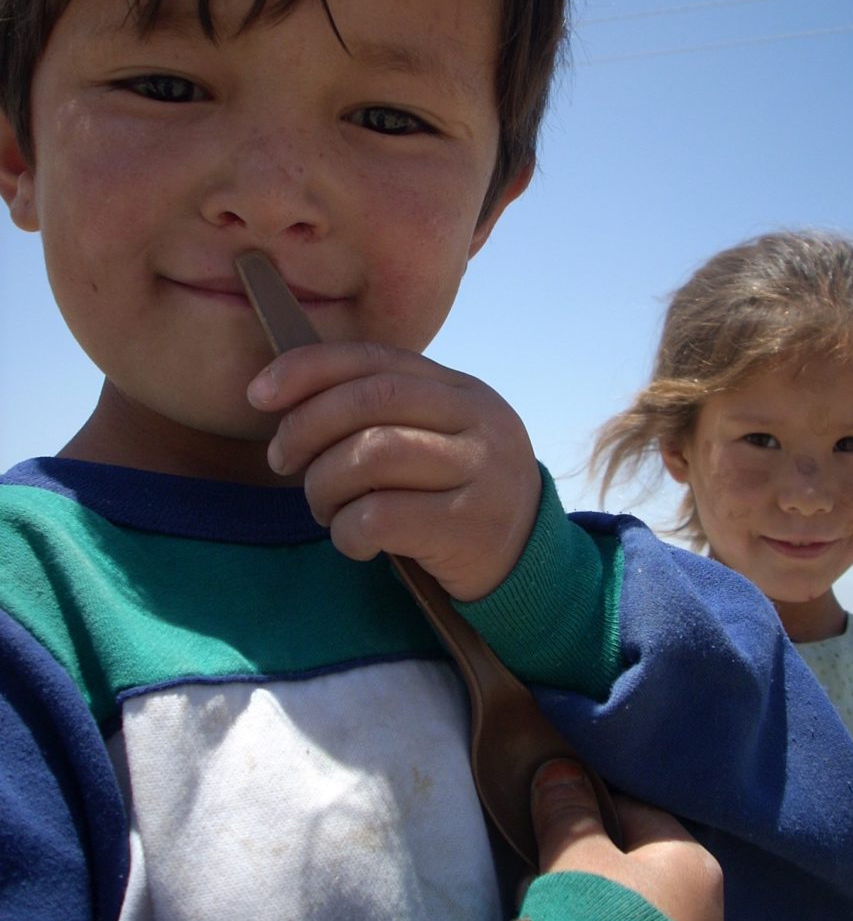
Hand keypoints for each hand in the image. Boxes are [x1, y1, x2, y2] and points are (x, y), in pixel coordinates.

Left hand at [247, 341, 542, 598]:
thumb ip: (384, 411)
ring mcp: (481, 471)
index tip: (258, 393)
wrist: (526, 562)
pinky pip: (382, 517)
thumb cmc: (455, 495)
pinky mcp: (470, 526)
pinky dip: (349, 531)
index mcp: (462, 389)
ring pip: (372, 456)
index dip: (309, 368)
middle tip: (282, 461)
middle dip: (306, 428)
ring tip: (324, 507)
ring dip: (324, 484)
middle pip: (370, 401)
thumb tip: (286, 395)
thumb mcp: (437, 437)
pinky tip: (356, 541)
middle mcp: (478, 419)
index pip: (375, 359)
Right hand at [530, 759, 724, 920]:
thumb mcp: (576, 856)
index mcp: (696, 862)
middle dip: (594, 863)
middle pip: (638, 863)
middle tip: (552, 868)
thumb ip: (568, 811)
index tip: (556, 818)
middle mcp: (709, 907)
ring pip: (636, 909)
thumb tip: (560, 767)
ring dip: (599, 906)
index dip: (591, 810)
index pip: (638, 813)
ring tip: (559, 911)